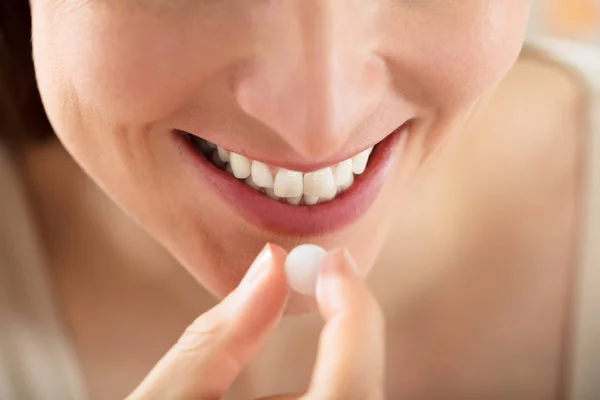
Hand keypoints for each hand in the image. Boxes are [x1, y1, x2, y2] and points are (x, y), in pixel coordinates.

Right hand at [127, 244, 385, 399]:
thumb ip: (222, 334)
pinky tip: (290, 392)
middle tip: (330, 280)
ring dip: (340, 367)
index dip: (355, 316)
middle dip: (351, 334)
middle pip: (361, 398)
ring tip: (294, 340)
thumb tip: (274, 264)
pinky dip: (334, 393)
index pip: (349, 391)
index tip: (334, 261)